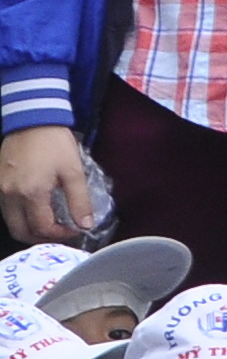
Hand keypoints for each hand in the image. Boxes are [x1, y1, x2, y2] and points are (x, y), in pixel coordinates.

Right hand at [0, 129, 92, 244]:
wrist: (32, 120)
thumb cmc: (55, 143)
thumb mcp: (73, 171)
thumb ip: (80, 200)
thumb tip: (86, 225)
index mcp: (31, 193)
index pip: (42, 228)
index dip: (60, 235)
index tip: (75, 231)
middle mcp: (10, 195)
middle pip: (20, 231)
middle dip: (41, 238)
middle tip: (60, 235)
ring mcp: (0, 190)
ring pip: (11, 222)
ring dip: (29, 229)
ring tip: (50, 226)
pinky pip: (6, 210)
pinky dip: (20, 217)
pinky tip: (36, 212)